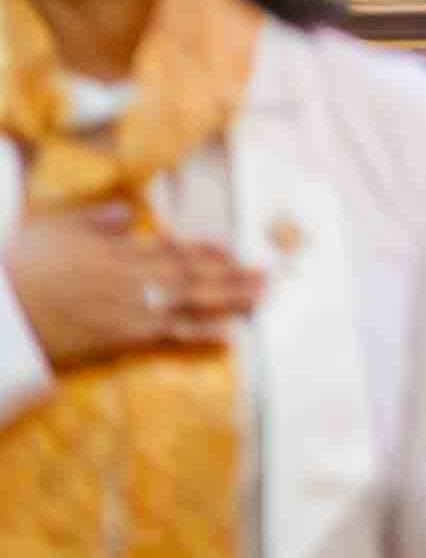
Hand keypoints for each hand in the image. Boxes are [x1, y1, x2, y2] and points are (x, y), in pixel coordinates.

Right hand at [6, 207, 254, 369]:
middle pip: (192, 275)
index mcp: (118, 251)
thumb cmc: (22, 267)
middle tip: (269, 274)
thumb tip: (130, 217)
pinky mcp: (121, 340)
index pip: (172, 250)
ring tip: (262, 297)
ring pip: (191, 302)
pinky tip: (230, 335)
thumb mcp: (59, 229)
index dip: (205, 251)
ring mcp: (130, 310)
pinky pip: (170, 336)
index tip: (231, 250)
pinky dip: (202, 334)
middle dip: (233, 274)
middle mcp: (133, 278)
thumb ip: (99, 221)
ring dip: (231, 299)